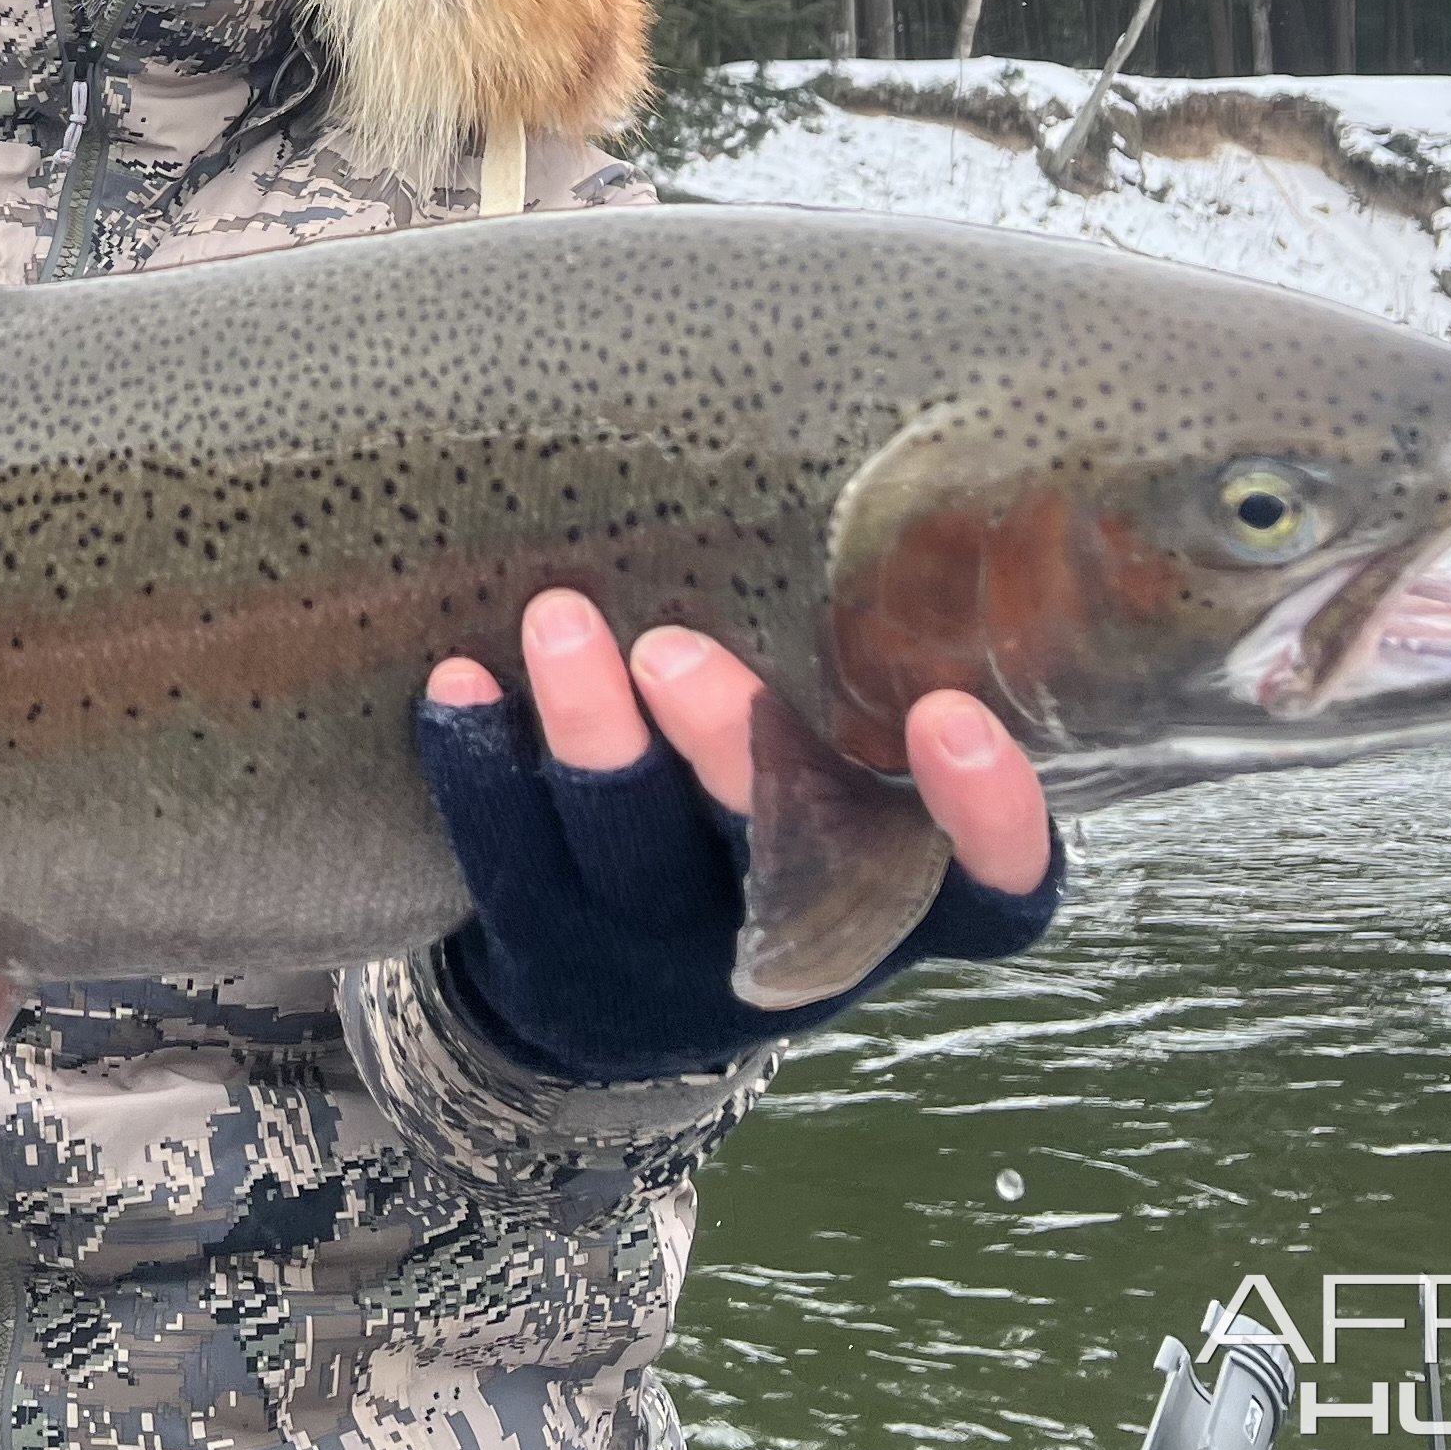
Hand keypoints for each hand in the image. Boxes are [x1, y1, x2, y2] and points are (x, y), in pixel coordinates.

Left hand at [413, 591, 1060, 1082]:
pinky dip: (480, 768)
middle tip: (674, 650)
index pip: (994, 893)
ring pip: (633, 851)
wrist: (617, 997)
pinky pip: (511, 865)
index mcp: (906, 904)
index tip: (950, 717)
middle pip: (781, 857)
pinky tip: (456, 682)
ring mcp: (670, 954)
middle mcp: (798, 940)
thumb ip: (864, 681)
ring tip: (558, 620)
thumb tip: (867, 452)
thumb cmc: (770, 831)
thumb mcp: (851, 797)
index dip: (987, 822)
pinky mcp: (556, 951)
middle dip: (730, 748)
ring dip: (592, 738)